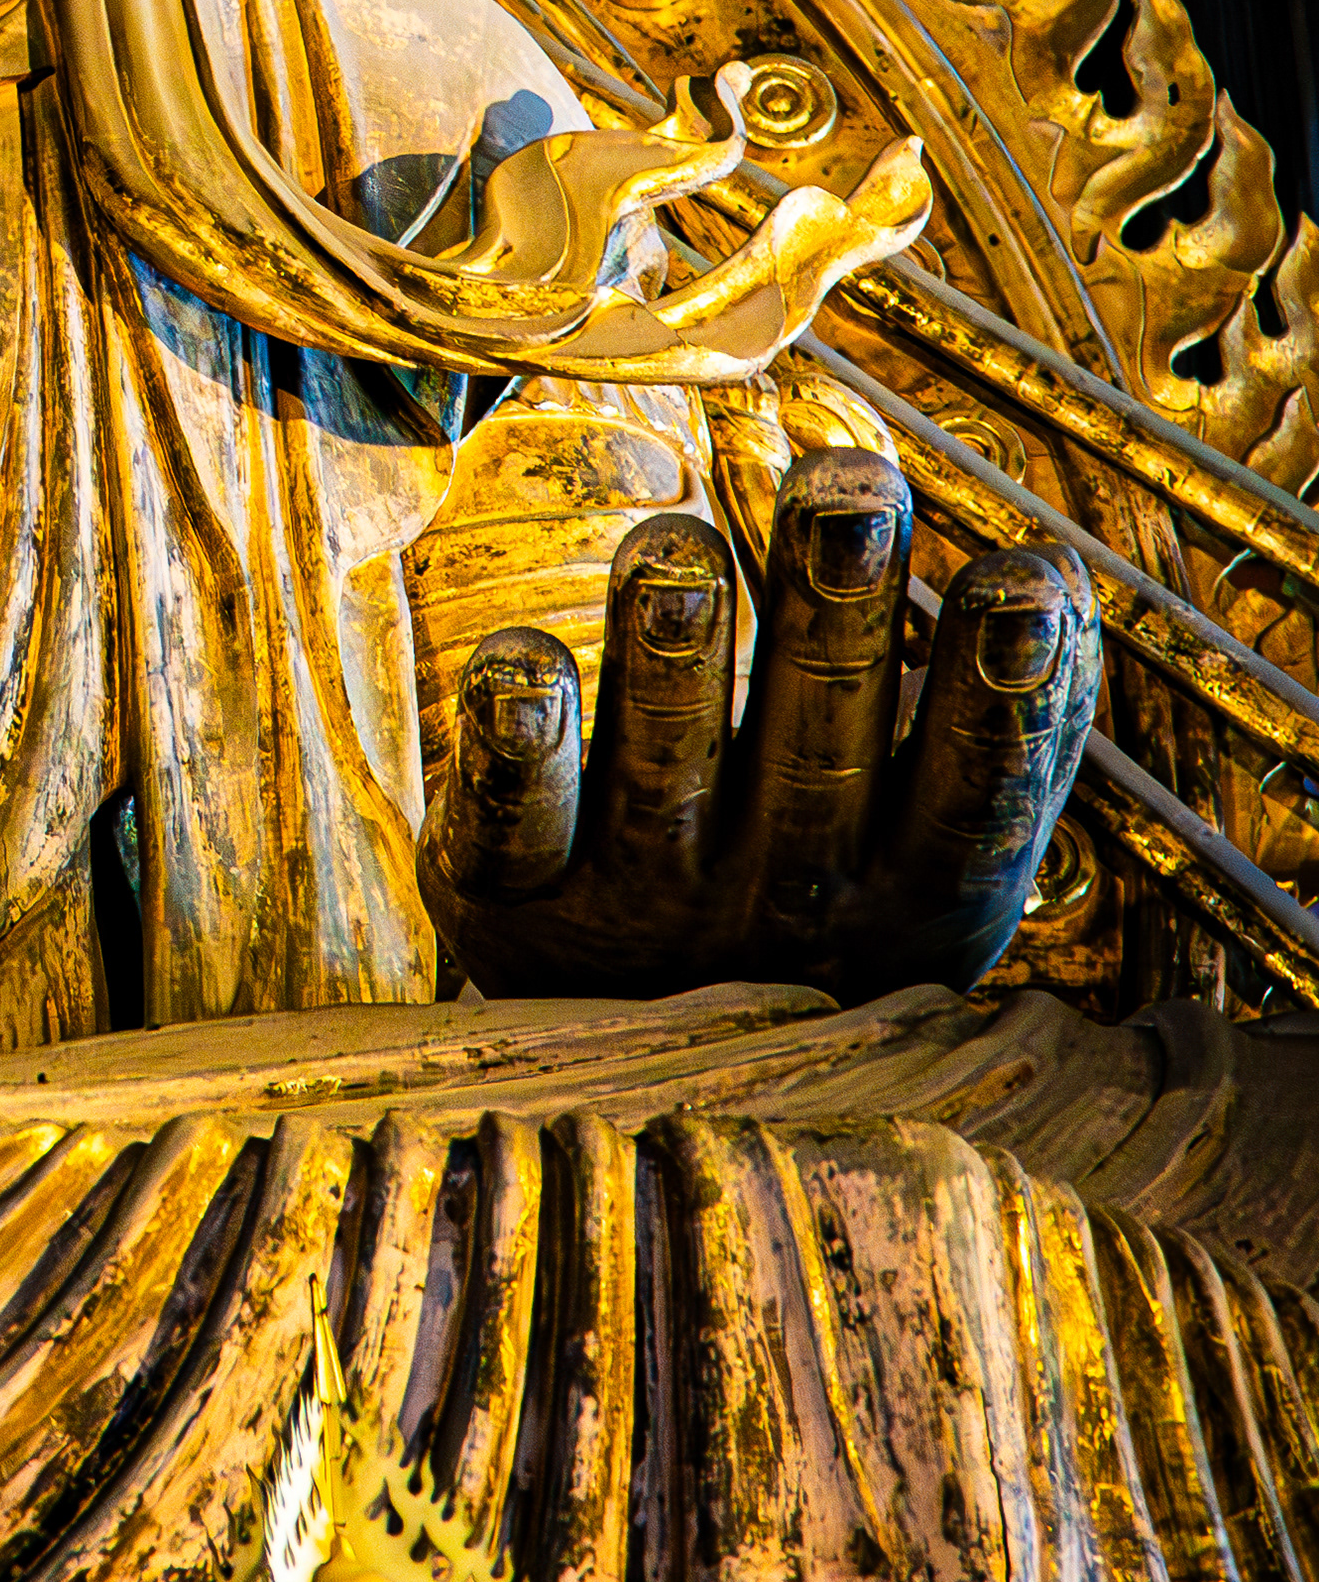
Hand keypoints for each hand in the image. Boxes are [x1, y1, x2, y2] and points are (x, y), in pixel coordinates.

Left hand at [418, 444, 1099, 1002]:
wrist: (650, 1093)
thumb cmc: (814, 932)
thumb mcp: (929, 867)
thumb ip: (998, 739)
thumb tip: (1063, 580)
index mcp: (910, 898)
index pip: (974, 797)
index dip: (1009, 698)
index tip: (1030, 575)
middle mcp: (783, 906)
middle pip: (817, 751)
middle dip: (835, 614)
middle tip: (849, 489)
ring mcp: (646, 908)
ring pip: (666, 768)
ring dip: (672, 660)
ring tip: (677, 549)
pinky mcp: (517, 901)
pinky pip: (518, 820)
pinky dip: (517, 743)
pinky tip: (517, 659)